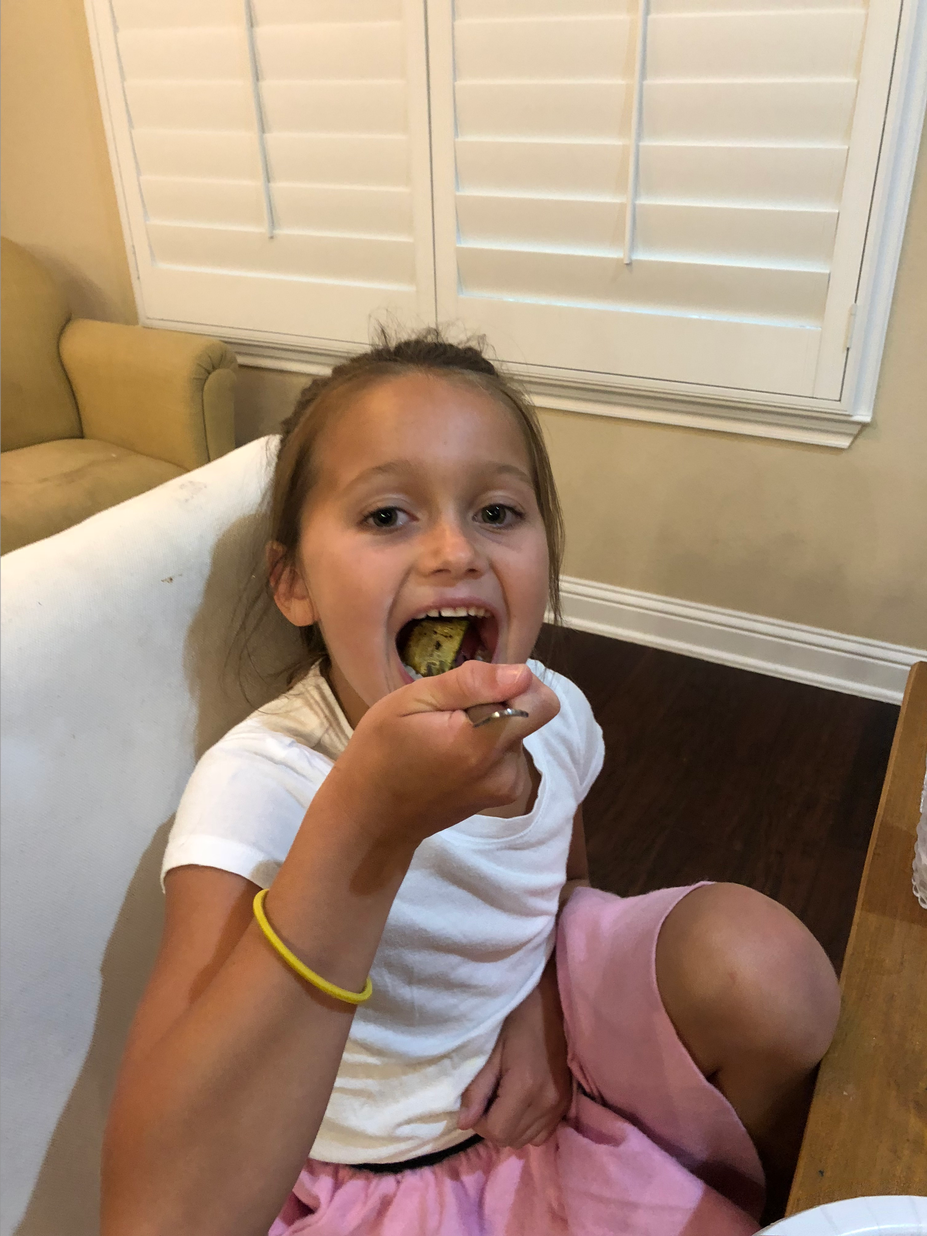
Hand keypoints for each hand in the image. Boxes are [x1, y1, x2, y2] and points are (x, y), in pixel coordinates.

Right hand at [319, 661, 559, 849]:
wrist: (372, 818)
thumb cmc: (380, 752)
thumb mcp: (411, 702)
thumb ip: (470, 684)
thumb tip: (523, 674)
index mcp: (481, 743)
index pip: (540, 701)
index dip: (512, 684)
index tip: (474, 690)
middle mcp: (505, 769)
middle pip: (529, 715)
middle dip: (497, 705)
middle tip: (450, 716)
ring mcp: (507, 787)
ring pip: (518, 734)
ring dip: (491, 728)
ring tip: (446, 739)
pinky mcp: (504, 797)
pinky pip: (511, 755)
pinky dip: (489, 749)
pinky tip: (455, 757)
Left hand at [457, 959, 571, 1148]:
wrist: (554, 1002)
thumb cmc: (518, 1018)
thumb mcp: (492, 1050)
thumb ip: (477, 1089)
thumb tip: (465, 1123)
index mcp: (526, 1087)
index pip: (497, 1132)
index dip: (480, 1123)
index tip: (477, 1101)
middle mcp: (547, 1103)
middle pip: (512, 1140)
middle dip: (494, 1126)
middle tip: (489, 1099)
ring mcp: (560, 1105)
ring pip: (528, 1140)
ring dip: (512, 1127)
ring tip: (505, 1100)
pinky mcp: (567, 1102)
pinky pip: (544, 1132)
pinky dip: (529, 1126)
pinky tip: (523, 1104)